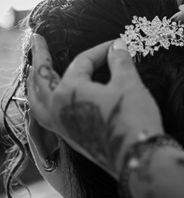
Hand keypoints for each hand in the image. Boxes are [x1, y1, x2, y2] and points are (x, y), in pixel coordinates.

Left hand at [26, 34, 163, 177]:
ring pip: (36, 100)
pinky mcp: (68, 136)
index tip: (117, 45)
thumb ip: (119, 61)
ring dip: (35, 82)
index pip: (82, 62)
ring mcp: (60, 125)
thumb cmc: (132, 118)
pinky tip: (48, 99)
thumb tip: (117, 46)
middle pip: (42, 78)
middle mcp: (56, 108)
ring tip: (34, 70)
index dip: (101, 51)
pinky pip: (43, 115)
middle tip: (37, 41)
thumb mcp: (129, 83)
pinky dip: (41, 102)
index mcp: (68, 92)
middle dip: (40, 57)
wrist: (136, 156)